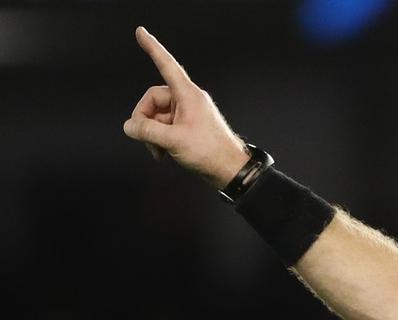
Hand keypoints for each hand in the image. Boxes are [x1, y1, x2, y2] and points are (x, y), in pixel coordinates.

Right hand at [122, 27, 249, 188]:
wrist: (230, 170)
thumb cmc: (211, 152)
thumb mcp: (173, 140)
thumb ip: (147, 131)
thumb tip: (129, 126)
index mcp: (188, 95)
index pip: (166, 65)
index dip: (152, 48)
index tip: (140, 33)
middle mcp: (188, 100)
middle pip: (153, 99)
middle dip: (145, 119)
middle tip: (147, 139)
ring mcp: (187, 114)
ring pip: (157, 116)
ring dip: (152, 134)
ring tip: (158, 151)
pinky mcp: (187, 127)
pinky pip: (165, 126)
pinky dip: (159, 139)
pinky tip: (162, 154)